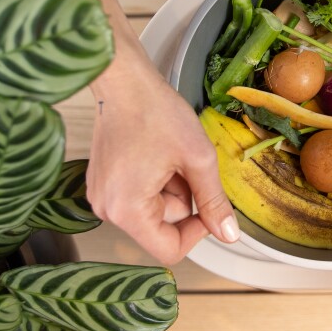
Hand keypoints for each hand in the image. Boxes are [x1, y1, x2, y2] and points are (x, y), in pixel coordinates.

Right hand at [86, 45, 238, 264]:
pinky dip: (156, 181)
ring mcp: (102, 196)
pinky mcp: (103, 184)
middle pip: (162, 228)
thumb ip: (214, 201)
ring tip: (169, 155)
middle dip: (184, 200)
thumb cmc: (156, 112)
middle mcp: (107, 210)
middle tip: (185, 164)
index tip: (209, 205)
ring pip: (155, 210)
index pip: (169, 250)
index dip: (197, 233)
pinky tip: (155, 154)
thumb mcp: (198, 159)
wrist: (123, 80)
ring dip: (172, 188)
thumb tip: (229, 235)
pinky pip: (140, 196)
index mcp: (127, 209)